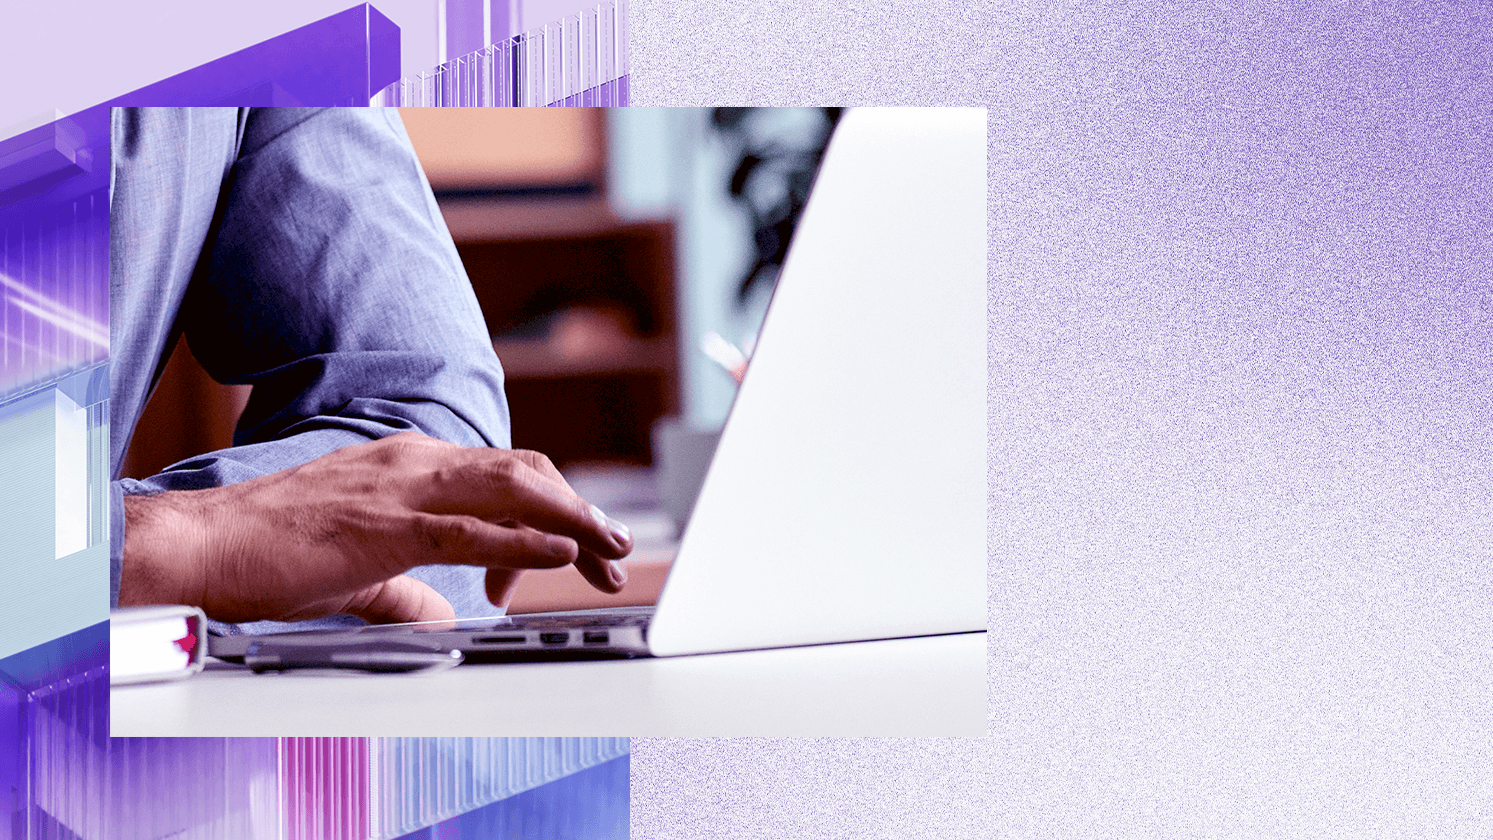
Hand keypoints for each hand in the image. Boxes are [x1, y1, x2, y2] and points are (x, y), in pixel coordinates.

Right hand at [118, 432, 633, 623]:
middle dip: (580, 511)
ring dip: (572, 520)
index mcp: (410, 464)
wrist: (202, 545)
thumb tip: (438, 617)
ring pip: (513, 489)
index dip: (553, 508)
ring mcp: (402, 488)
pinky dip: (523, 542)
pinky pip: (471, 530)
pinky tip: (559, 554)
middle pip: (526, 474)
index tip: (576, 552)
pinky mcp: (385, 526)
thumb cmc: (268, 552)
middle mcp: (415, 462)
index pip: (506, 473)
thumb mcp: (356, 568)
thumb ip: (405, 590)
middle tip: (617, 552)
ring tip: (610, 549)